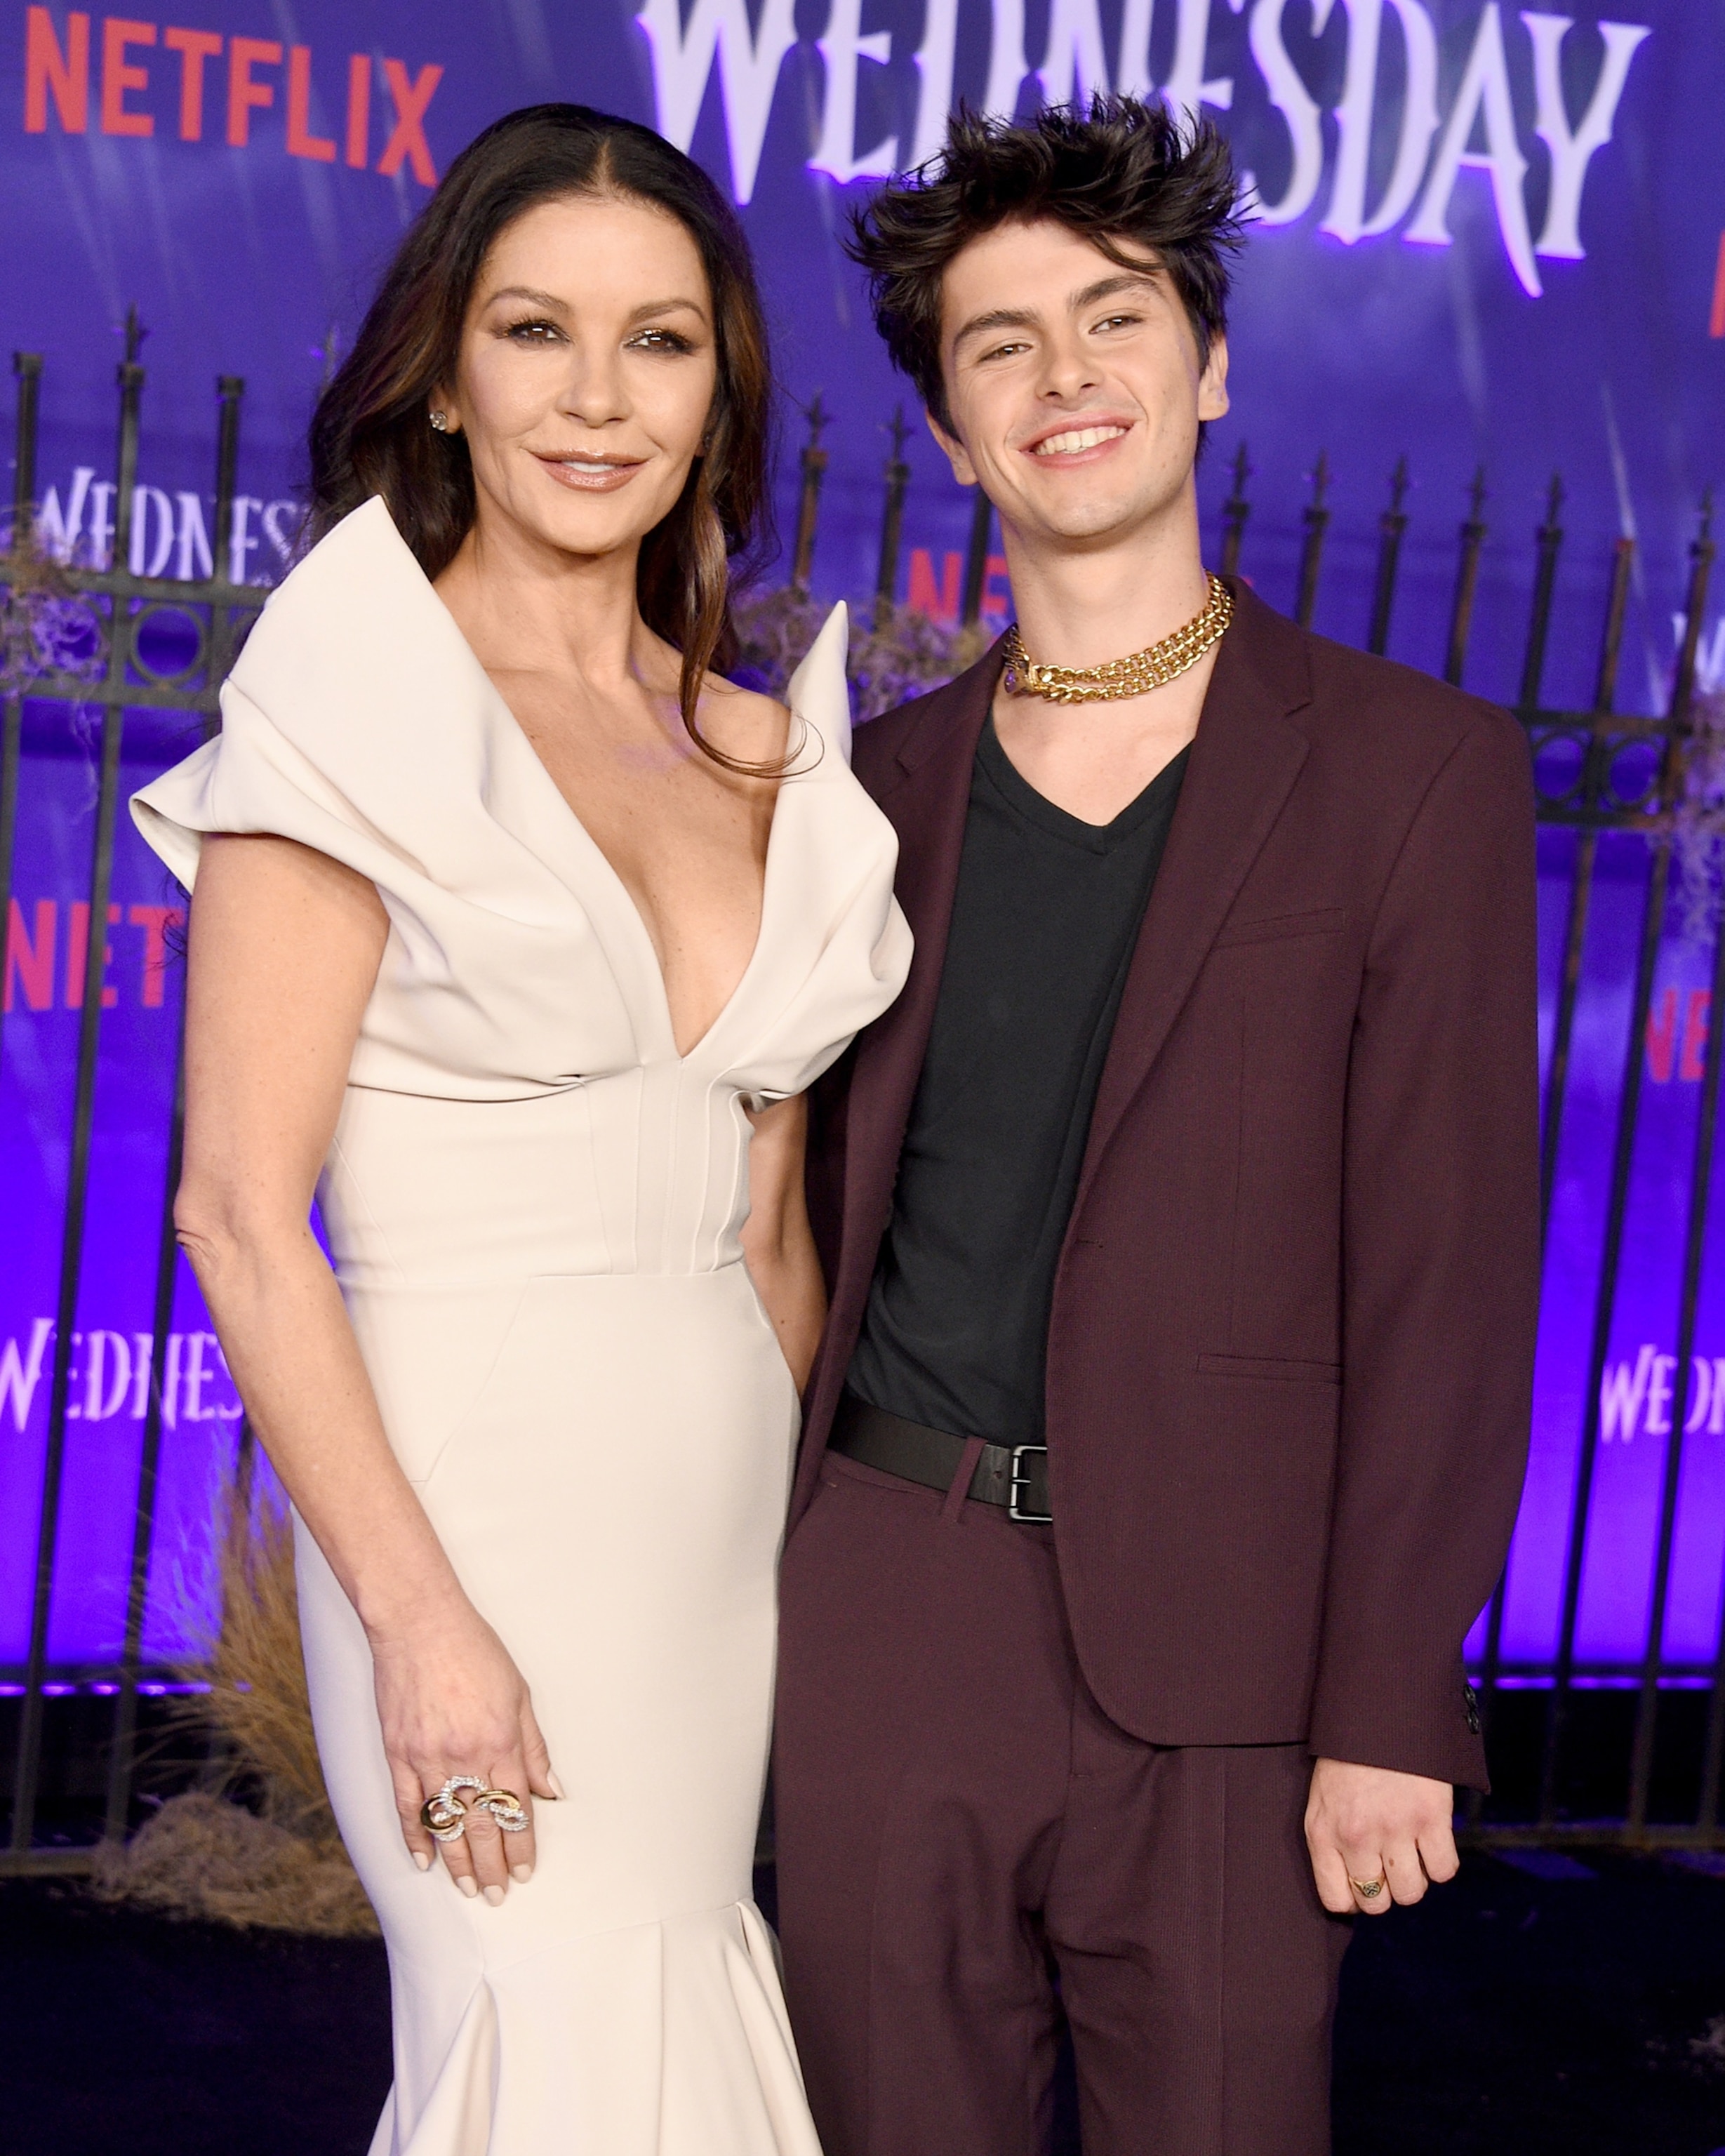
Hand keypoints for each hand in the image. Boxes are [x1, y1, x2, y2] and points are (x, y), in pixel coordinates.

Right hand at [370, 1598, 559, 1902]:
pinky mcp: (398, 1753)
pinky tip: (424, 1860)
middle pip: (482, 1825)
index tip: (525, 1871)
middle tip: (497, 1895)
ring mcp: (428, 1758)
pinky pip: (407, 1806)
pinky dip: (415, 1836)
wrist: (420, 1624)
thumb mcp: (519, 1693)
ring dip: (458, 1861)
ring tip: (468, 1888)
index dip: (521, 1845)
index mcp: (501, 1742)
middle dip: (492, 1865)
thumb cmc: (475, 1651)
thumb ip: (534, 1746)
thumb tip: (551, 1790)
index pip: (515, 1809)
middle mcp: (466, 1757)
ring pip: (446, 1823)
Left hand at [1304, 1757, 1457, 1915]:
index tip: (1362, 1885)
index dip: (1353, 1899)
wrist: (1381, 1710)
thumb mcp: (1323, 1797)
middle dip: (1385, 1889)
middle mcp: (1356, 1837)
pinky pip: (1444, 1871)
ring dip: (1414, 1877)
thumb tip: (1350, 1889)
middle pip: (1377, 1903)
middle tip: (1389, 1864)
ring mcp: (1394, 1829)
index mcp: (1322, 1832)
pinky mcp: (1431, 1818)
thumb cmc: (1348, 1757)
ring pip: (1412, 1892)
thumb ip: (1331, 1841)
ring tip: (1410, 1849)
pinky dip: (1441, 1862)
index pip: (1336, 1900)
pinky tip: (1431, 1840)